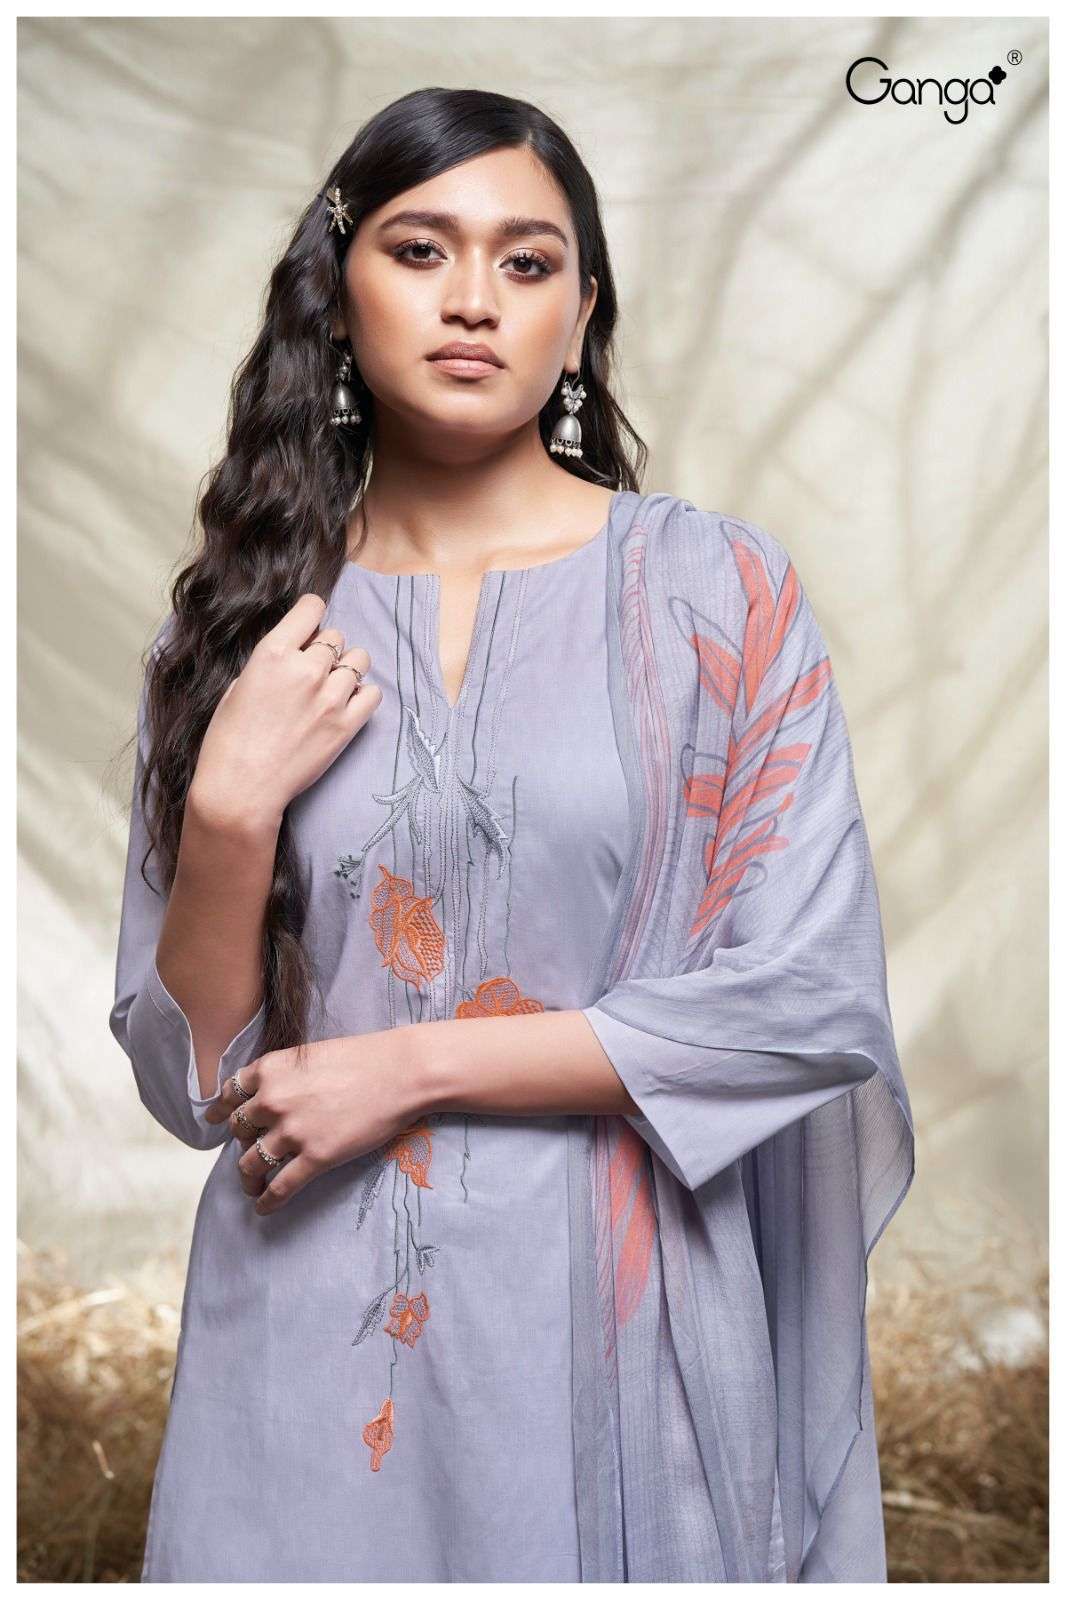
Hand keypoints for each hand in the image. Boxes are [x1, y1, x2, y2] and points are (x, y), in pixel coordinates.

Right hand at [190, 593, 383, 828]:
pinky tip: (345, 706)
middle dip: (326, 651)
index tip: (309, 628)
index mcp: (272, 653)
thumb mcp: (238, 687)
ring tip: (331, 689)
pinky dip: (363, 696)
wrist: (242, 788)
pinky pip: (373, 693)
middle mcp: (305, 669)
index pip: (311, 608)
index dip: (312, 615)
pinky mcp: (346, 725)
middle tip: (312, 673)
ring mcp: (330, 697)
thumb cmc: (228, 740)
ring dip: (347, 670)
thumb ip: (271, 663)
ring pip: (359, 661)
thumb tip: (293, 654)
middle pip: (335, 637)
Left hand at [203, 1030, 429, 1214]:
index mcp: (270, 1070)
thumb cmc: (363, 1059)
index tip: (216, 1121)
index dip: (221, 1111)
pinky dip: (267, 1202)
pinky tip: (264, 1208)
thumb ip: (283, 1075)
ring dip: (247, 1178)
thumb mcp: (310, 1055)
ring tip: (251, 1186)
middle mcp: (273, 1101)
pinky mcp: (315, 1158)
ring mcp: (292, 1131)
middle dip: (241, 1143)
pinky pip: (279, 1188)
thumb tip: (267, 1096)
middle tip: (250, 1151)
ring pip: (250, 1164)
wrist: (400, 1073)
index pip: (230, 1095)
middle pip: (238, 1131)